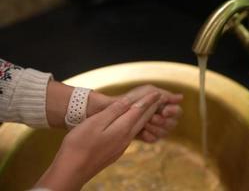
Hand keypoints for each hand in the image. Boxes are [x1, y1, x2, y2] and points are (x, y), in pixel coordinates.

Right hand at [47, 83, 182, 142]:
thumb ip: (114, 112)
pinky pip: (131, 135)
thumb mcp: (96, 122)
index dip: (148, 101)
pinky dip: (137, 126)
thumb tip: (129, 101)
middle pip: (142, 120)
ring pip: (138, 128)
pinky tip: (133, 126)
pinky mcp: (115, 152)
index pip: (139, 111)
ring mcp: (121, 146)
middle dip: (152, 108)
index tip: (158, 93)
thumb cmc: (79, 144)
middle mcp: (125, 138)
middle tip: (161, 99)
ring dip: (146, 117)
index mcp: (122, 128)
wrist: (72, 170)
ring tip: (151, 110)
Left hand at [121, 85, 182, 141]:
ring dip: (155, 128)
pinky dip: (149, 135)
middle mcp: (164, 119)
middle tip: (152, 118)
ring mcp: (157, 129)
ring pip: (164, 132)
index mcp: (166, 107)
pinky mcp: (148, 137)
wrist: (114, 110)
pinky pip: (154, 139)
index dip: (173, 111)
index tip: (164, 111)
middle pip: (172, 123)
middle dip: (162, 121)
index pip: (177, 111)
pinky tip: (142, 132)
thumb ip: (165, 94)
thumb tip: (181, 97)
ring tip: (145, 123)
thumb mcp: (148, 92)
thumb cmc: (133, 98)